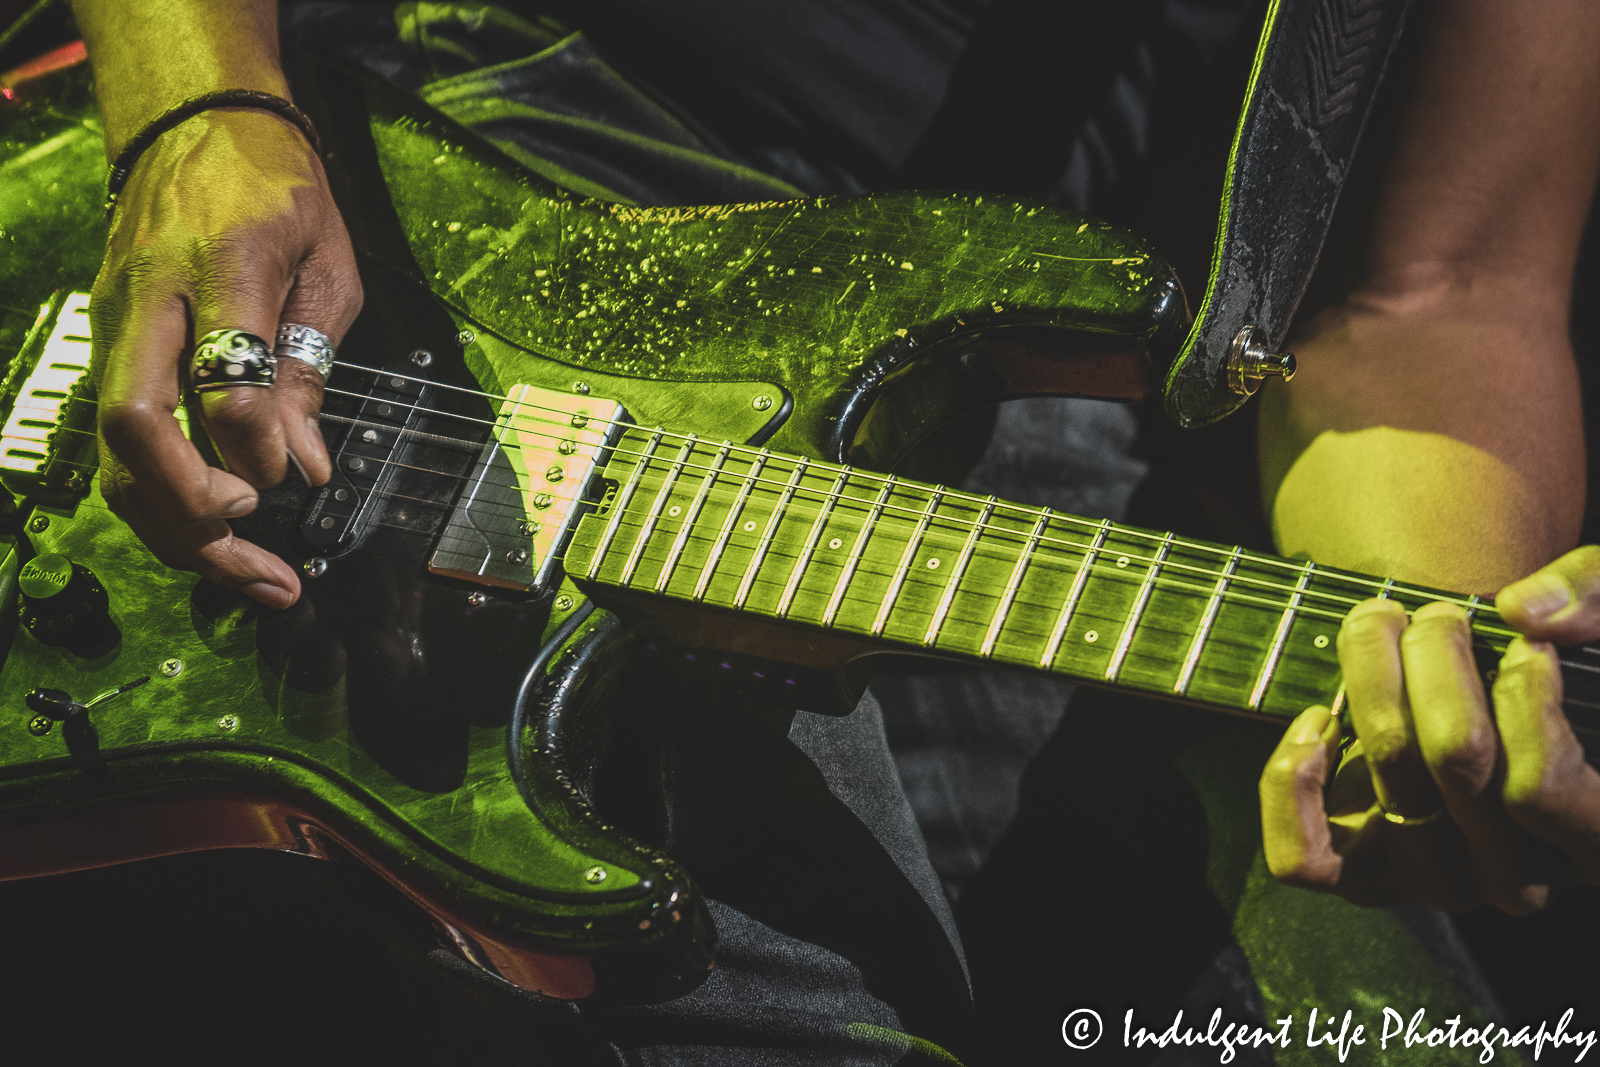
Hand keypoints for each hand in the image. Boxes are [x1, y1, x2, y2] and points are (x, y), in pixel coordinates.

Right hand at [91, 108, 361, 607]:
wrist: (193, 119)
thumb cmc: (275, 187)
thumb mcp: (326, 265)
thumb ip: (312, 366)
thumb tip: (308, 467)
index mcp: (222, 264)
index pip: (223, 375)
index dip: (255, 445)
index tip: (293, 480)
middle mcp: (151, 297)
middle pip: (136, 424)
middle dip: (191, 510)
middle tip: (260, 558)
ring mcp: (115, 321)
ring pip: (114, 448)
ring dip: (173, 526)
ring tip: (248, 577)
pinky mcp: (105, 341)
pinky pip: (116, 440)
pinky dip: (158, 499)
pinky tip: (208, 537)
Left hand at [1260, 547, 1599, 911]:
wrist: (1483, 707)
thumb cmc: (1548, 671)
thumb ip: (1595, 596)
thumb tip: (1524, 613)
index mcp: (1589, 838)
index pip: (1537, 789)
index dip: (1523, 700)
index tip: (1522, 644)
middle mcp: (1516, 878)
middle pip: (1454, 760)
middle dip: (1437, 657)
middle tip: (1437, 615)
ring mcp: (1437, 882)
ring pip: (1387, 783)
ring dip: (1372, 680)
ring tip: (1379, 626)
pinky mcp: (1364, 878)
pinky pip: (1303, 857)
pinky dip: (1293, 782)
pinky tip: (1319, 718)